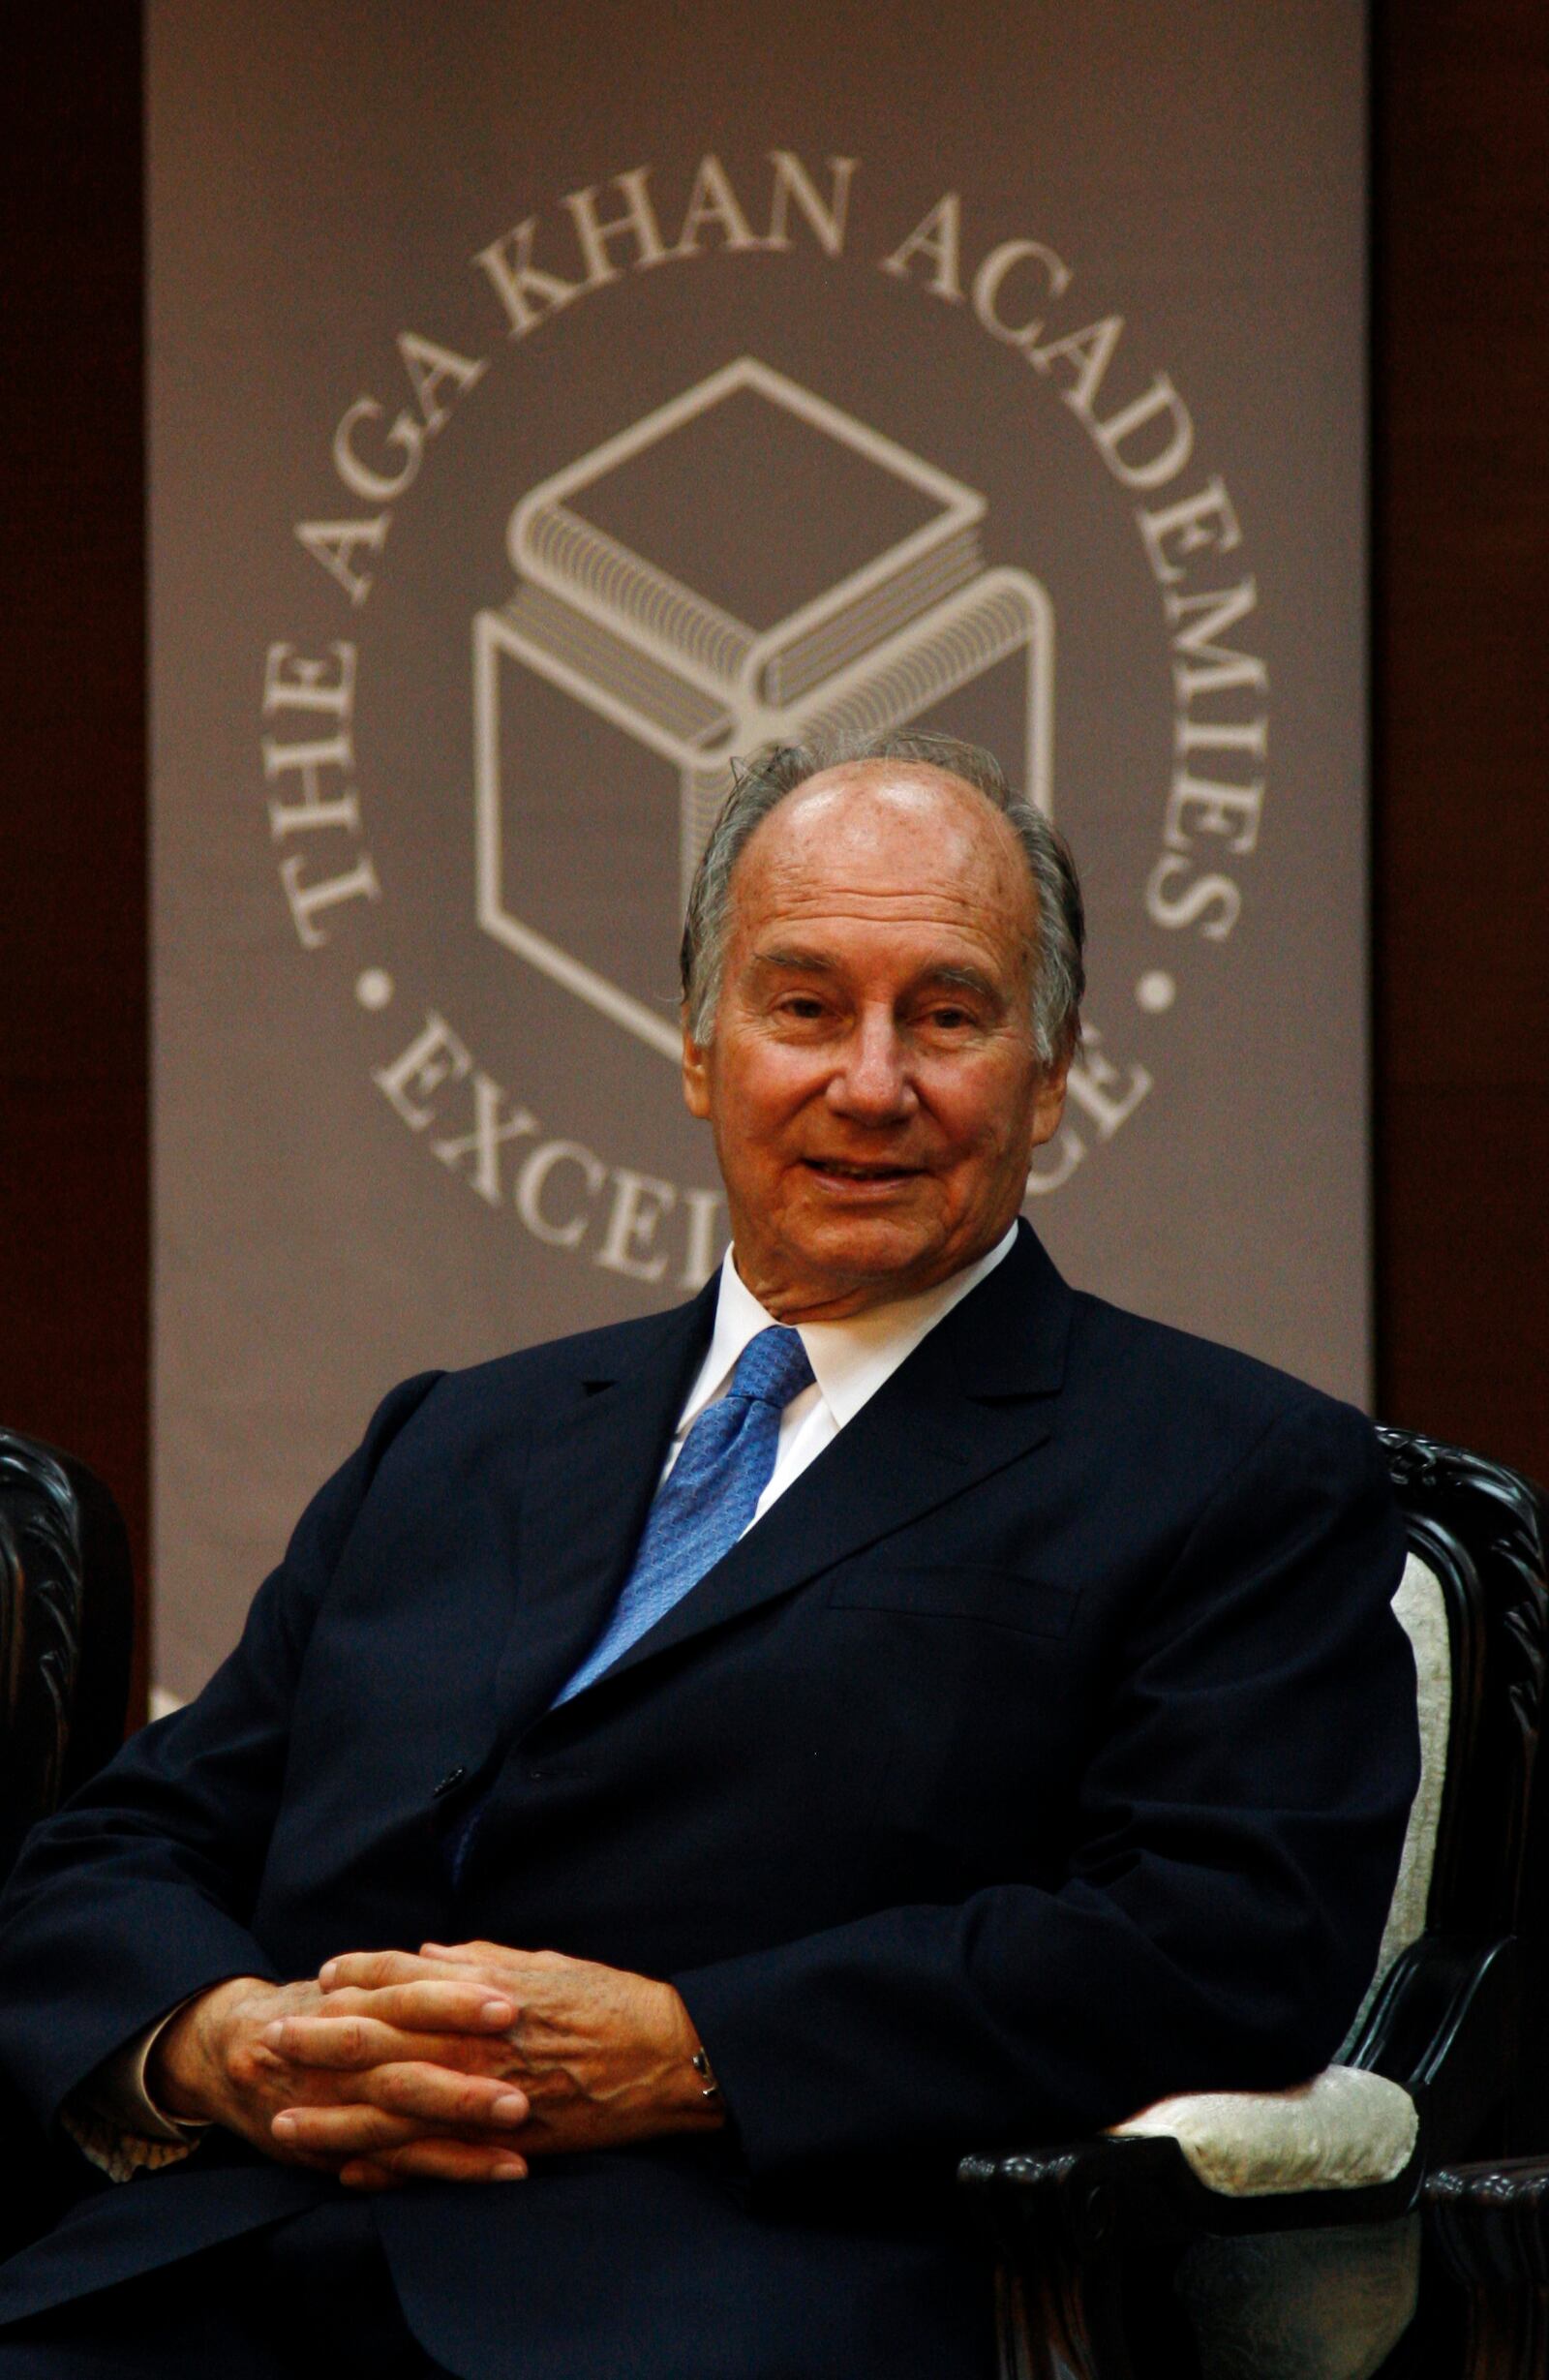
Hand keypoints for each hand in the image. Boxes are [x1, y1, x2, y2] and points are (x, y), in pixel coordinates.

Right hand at [149, 1971, 532, 2183]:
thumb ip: (408, 1976)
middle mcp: (346, 2056)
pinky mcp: (342, 2149)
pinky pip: (401, 2163)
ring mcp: (342, 2107)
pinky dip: (448, 2167)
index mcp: (355, 2002)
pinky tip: (500, 2170)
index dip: (456, 1999)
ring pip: (405, 2121)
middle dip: (463, 2082)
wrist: (234, 2051)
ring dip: (464, 2132)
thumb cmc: (314, 2009)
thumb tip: (472, 1958)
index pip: (407, 1996)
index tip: (511, 2003)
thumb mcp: (353, 1982)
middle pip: (407, 2065)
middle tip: (524, 2088)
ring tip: (521, 2132)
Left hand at [269, 1942, 721, 2185]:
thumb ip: (481, 1960)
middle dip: (320, 2042)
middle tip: (271, 2042)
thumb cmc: (611, 2001)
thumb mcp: (544, 1963)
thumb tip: (428, 1952)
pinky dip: (389, 2167)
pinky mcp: (501, 2140)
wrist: (664, 2057)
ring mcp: (484, 2094)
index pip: (404, 1979)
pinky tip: (350, 2171)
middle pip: (380, 2041)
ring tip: (286, 2121)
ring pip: (392, 2109)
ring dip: (335, 2116)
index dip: (358, 1974)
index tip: (321, 1975)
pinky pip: (433, 2159)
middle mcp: (474, 2041)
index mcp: (483, 1991)